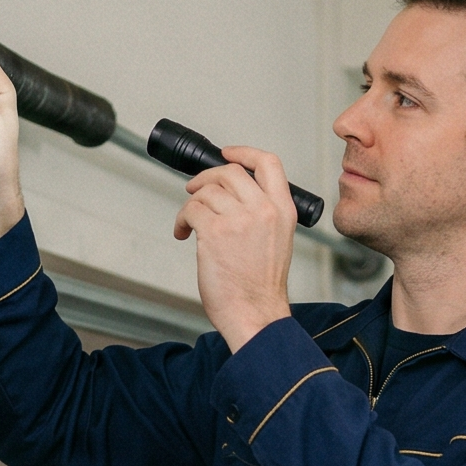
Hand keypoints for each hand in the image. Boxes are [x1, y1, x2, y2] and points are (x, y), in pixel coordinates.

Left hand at [175, 146, 295, 350]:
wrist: (255, 313)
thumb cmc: (261, 286)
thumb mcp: (278, 241)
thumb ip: (262, 213)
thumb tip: (231, 195)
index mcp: (283, 210)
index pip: (268, 163)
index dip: (243, 152)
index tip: (227, 153)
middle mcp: (264, 210)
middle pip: (230, 171)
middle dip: (206, 178)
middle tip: (195, 191)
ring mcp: (239, 219)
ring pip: (206, 191)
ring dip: (191, 204)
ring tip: (189, 224)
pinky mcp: (215, 232)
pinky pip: (190, 210)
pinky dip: (181, 220)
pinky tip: (184, 234)